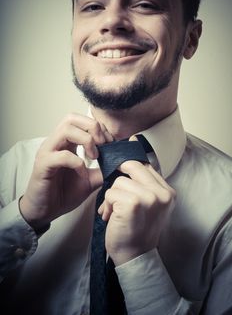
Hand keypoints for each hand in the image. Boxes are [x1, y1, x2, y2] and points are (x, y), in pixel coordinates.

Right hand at [20, 113, 112, 229]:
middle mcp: (55, 143)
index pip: (81, 120)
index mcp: (66, 143)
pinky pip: (61, 155)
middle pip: (72, 118)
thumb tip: (120, 162)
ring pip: (66, 130)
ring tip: (94, 157)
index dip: (99, 128)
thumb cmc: (64, 193)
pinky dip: (77, 162)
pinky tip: (83, 173)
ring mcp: (47, 152)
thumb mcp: (90, 180)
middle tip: (104, 145)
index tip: (111, 143)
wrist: (46, 211)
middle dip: (92, 127)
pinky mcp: (43, 165)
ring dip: (86, 140)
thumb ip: (103, 169)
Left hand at [98, 160, 175, 265]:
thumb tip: (127, 164)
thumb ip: (145, 186)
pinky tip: (110, 216)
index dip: (130, 167)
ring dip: (111, 196)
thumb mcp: (151, 206)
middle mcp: (162, 194)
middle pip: (133, 166)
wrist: (135, 256)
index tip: (122, 174)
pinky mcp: (133, 203)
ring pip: (119, 181)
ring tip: (113, 211)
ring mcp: (149, 197)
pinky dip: (106, 205)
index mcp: (168, 193)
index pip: (147, 165)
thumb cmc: (139, 230)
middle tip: (114, 190)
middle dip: (119, 177)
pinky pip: (111, 193)